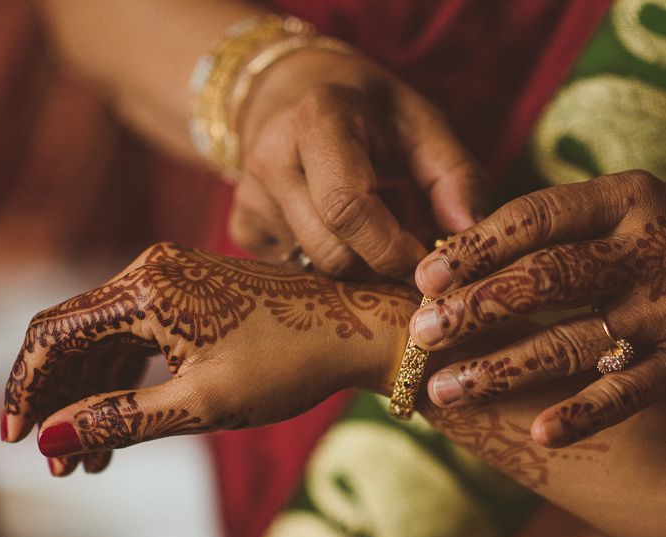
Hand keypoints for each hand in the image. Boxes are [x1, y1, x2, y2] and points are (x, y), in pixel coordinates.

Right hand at [2, 242, 414, 475]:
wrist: (358, 328)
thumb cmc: (290, 361)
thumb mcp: (203, 402)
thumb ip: (123, 418)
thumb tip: (55, 438)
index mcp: (146, 287)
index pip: (54, 336)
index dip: (29, 389)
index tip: (17, 439)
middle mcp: (152, 271)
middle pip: (76, 337)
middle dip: (63, 402)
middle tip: (60, 464)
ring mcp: (173, 278)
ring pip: (109, 340)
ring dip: (95, 395)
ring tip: (92, 460)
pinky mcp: (193, 292)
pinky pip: (142, 335)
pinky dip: (128, 378)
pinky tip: (124, 423)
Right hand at [229, 47, 487, 278]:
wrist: (290, 94)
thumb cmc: (366, 110)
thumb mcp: (419, 122)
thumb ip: (454, 174)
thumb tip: (470, 235)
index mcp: (317, 120)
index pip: (347, 207)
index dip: (391, 249)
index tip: (425, 261)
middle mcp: (270, 158)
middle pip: (331, 252)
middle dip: (378, 265)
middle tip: (403, 244)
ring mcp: (248, 196)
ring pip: (313, 267)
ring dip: (355, 261)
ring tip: (366, 220)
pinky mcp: (240, 225)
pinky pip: (293, 269)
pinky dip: (325, 261)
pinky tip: (331, 226)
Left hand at [410, 170, 665, 447]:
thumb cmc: (634, 249)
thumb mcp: (603, 219)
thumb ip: (541, 233)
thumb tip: (439, 266)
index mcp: (622, 201)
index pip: (535, 218)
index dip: (475, 248)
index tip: (424, 279)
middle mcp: (649, 249)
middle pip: (547, 277)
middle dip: (477, 308)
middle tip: (421, 334)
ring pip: (572, 342)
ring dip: (502, 370)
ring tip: (442, 391)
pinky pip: (628, 392)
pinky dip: (583, 413)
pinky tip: (538, 434)